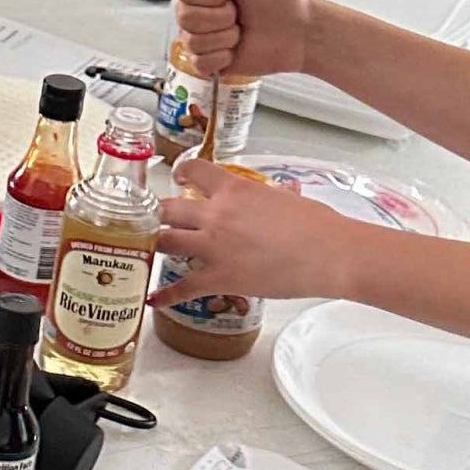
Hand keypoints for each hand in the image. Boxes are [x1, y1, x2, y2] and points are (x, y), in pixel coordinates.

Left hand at [154, 160, 353, 306]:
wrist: (329, 253)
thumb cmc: (317, 226)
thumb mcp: (286, 198)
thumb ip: (267, 197)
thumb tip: (274, 197)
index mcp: (234, 189)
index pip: (194, 170)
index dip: (182, 173)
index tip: (178, 177)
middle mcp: (216, 214)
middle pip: (167, 208)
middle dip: (155, 213)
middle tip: (149, 218)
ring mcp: (214, 247)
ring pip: (164, 241)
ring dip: (152, 245)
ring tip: (141, 250)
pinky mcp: (219, 277)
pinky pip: (182, 287)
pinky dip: (164, 294)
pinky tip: (153, 298)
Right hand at [161, 0, 313, 83]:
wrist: (298, 31)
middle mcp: (198, 9)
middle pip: (184, 16)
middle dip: (219, 15)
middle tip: (238, 11)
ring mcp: (203, 36)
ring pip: (192, 40)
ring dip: (224, 35)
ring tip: (240, 28)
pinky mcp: (209, 61)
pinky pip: (199, 62)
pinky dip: (222, 56)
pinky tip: (235, 48)